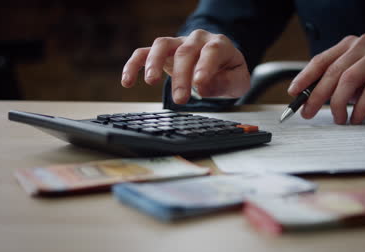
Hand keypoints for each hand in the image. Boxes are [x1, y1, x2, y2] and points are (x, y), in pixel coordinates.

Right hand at [121, 29, 249, 103]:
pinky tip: (127, 81)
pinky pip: (144, 53)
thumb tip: (203, 87)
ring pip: (162, 45)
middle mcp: (197, 39)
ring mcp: (178, 43)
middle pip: (186, 52)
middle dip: (181, 76)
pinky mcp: (163, 53)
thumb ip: (226, 83)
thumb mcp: (237, 82)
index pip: (211, 51)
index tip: (199, 83)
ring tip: (151, 82)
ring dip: (154, 63)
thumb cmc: (228, 73)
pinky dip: (134, 65)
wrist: (220, 65)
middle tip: (180, 99)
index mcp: (219, 44)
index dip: (205, 66)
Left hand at [288, 33, 364, 124]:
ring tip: (338, 119)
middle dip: (317, 95)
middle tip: (308, 113)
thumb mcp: (347, 82)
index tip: (293, 93)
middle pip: (332, 72)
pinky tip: (356, 118)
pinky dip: (360, 108)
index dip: (304, 77)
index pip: (320, 60)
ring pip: (349, 80)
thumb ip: (328, 85)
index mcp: (346, 45)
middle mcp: (362, 44)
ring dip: (338, 103)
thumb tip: (303, 102)